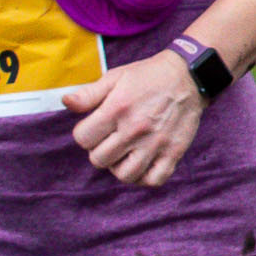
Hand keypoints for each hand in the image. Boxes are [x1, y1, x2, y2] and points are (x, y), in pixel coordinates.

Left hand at [64, 51, 204, 187]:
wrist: (189, 76)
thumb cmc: (148, 76)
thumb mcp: (116, 77)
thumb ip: (89, 94)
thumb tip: (66, 103)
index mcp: (117, 109)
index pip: (83, 139)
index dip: (85, 134)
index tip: (96, 127)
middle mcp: (135, 129)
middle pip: (100, 159)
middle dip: (100, 150)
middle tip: (111, 139)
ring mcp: (156, 143)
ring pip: (125, 175)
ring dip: (119, 166)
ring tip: (125, 153)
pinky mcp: (174, 152)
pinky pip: (154, 179)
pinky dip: (145, 177)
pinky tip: (143, 164)